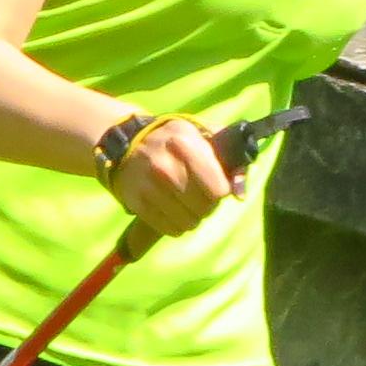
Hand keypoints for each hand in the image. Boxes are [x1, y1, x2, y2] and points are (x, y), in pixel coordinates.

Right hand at [103, 116, 237, 241]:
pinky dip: (177, 225)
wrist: (126, 143)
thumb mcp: (203, 135)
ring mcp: (149, 187)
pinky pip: (170, 229)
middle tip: (200, 195)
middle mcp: (165, 167)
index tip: (215, 184)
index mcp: (185, 145)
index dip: (221, 190)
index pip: (218, 189)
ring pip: (189, 222)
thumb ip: (230, 159)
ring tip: (186, 203)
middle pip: (204, 208)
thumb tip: (240, 194)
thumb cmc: (174, 139)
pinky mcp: (137, 203)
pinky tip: (174, 211)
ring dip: (193, 217)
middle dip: (208, 205)